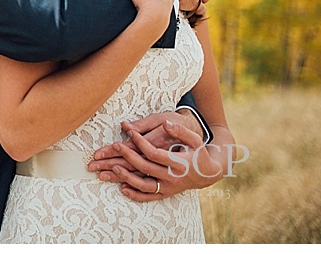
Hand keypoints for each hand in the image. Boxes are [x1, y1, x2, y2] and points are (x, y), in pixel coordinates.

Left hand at [86, 114, 217, 200]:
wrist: (207, 174)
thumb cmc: (198, 154)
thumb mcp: (194, 140)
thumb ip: (181, 131)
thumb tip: (166, 123)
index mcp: (179, 162)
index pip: (155, 153)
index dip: (141, 142)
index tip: (130, 133)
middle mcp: (173, 177)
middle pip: (145, 167)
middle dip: (127, 156)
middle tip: (114, 146)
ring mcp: (168, 187)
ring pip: (144, 185)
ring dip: (127, 177)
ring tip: (113, 168)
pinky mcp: (165, 194)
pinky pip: (148, 197)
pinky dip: (135, 195)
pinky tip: (122, 188)